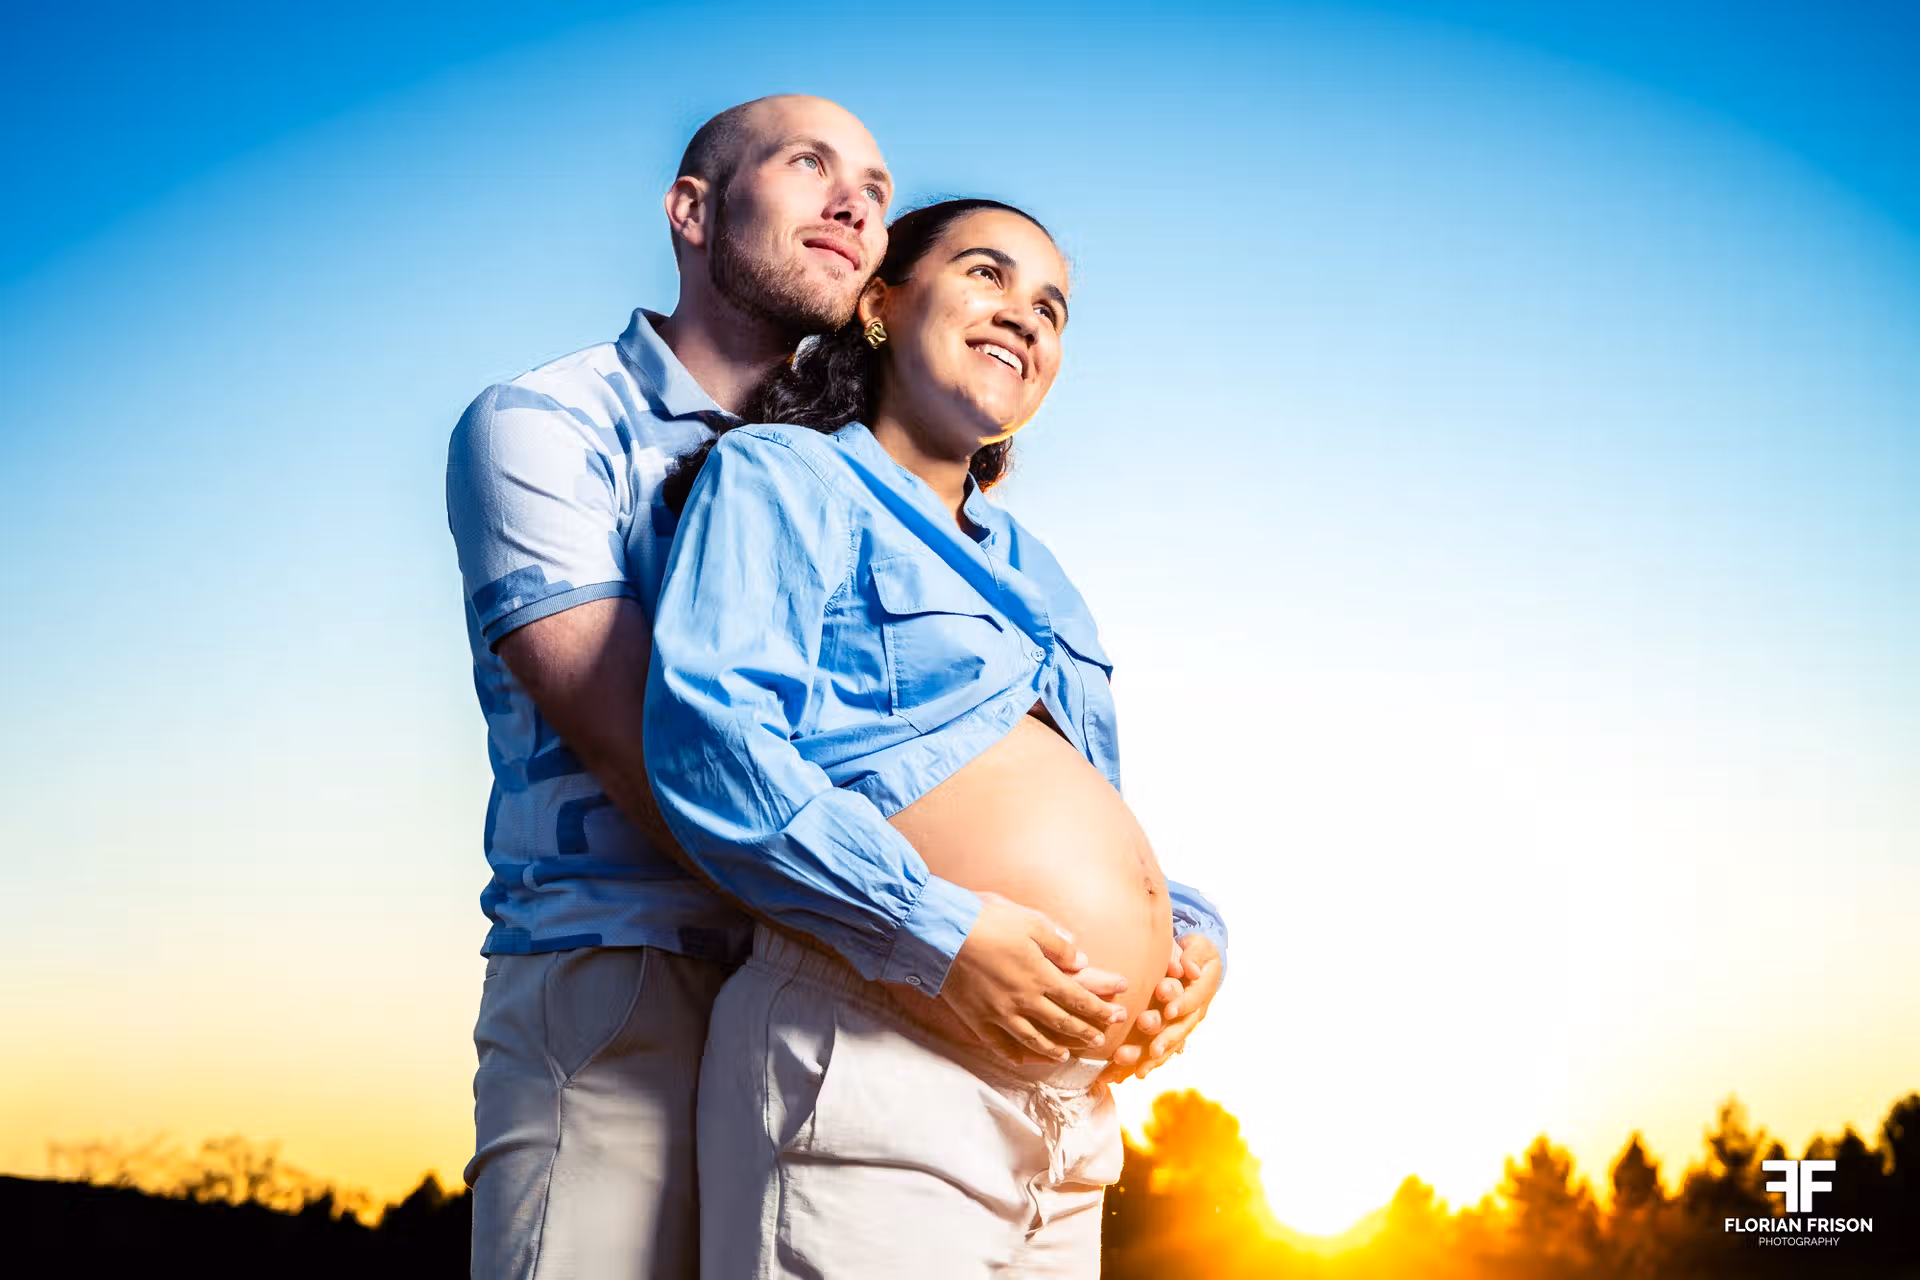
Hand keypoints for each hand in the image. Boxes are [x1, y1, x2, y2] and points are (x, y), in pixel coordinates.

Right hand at [938, 893, 1129, 1063]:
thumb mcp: (1030, 922)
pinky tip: (1022, 1059)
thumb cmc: (987, 921)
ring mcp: (1000, 1014)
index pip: (1078, 998)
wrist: (941, 934)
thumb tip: (1082, 961)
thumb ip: (1058, 944)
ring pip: (1034, 1039)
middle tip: (1101, 1041)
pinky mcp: (977, 1020)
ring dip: (1054, 1049)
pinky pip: (999, 1044)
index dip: (1100, 1009)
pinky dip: (1014, 1054)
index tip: (1117, 1016)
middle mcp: (1024, 1000)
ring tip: (1066, 1055)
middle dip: (1085, 1032)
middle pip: (1062, 1023)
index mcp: (1040, 975)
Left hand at [1097, 934, 1221, 1085]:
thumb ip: (1194, 956)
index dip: (1181, 1004)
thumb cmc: (1194, 955)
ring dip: (1144, 1056)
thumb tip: (1189, 967)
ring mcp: (1175, 1028)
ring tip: (1123, 1059)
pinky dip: (1133, 1064)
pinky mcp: (1161, 1035)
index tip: (1170, 1008)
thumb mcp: (1199, 949)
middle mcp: (1188, 1016)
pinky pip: (1148, 1053)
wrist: (1194, 966)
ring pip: (1162, 1046)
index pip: (1192, 1001)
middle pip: (1177, 1030)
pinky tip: (1114, 1075)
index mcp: (1200, 995)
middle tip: (1150, 1043)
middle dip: (1163, 1037)